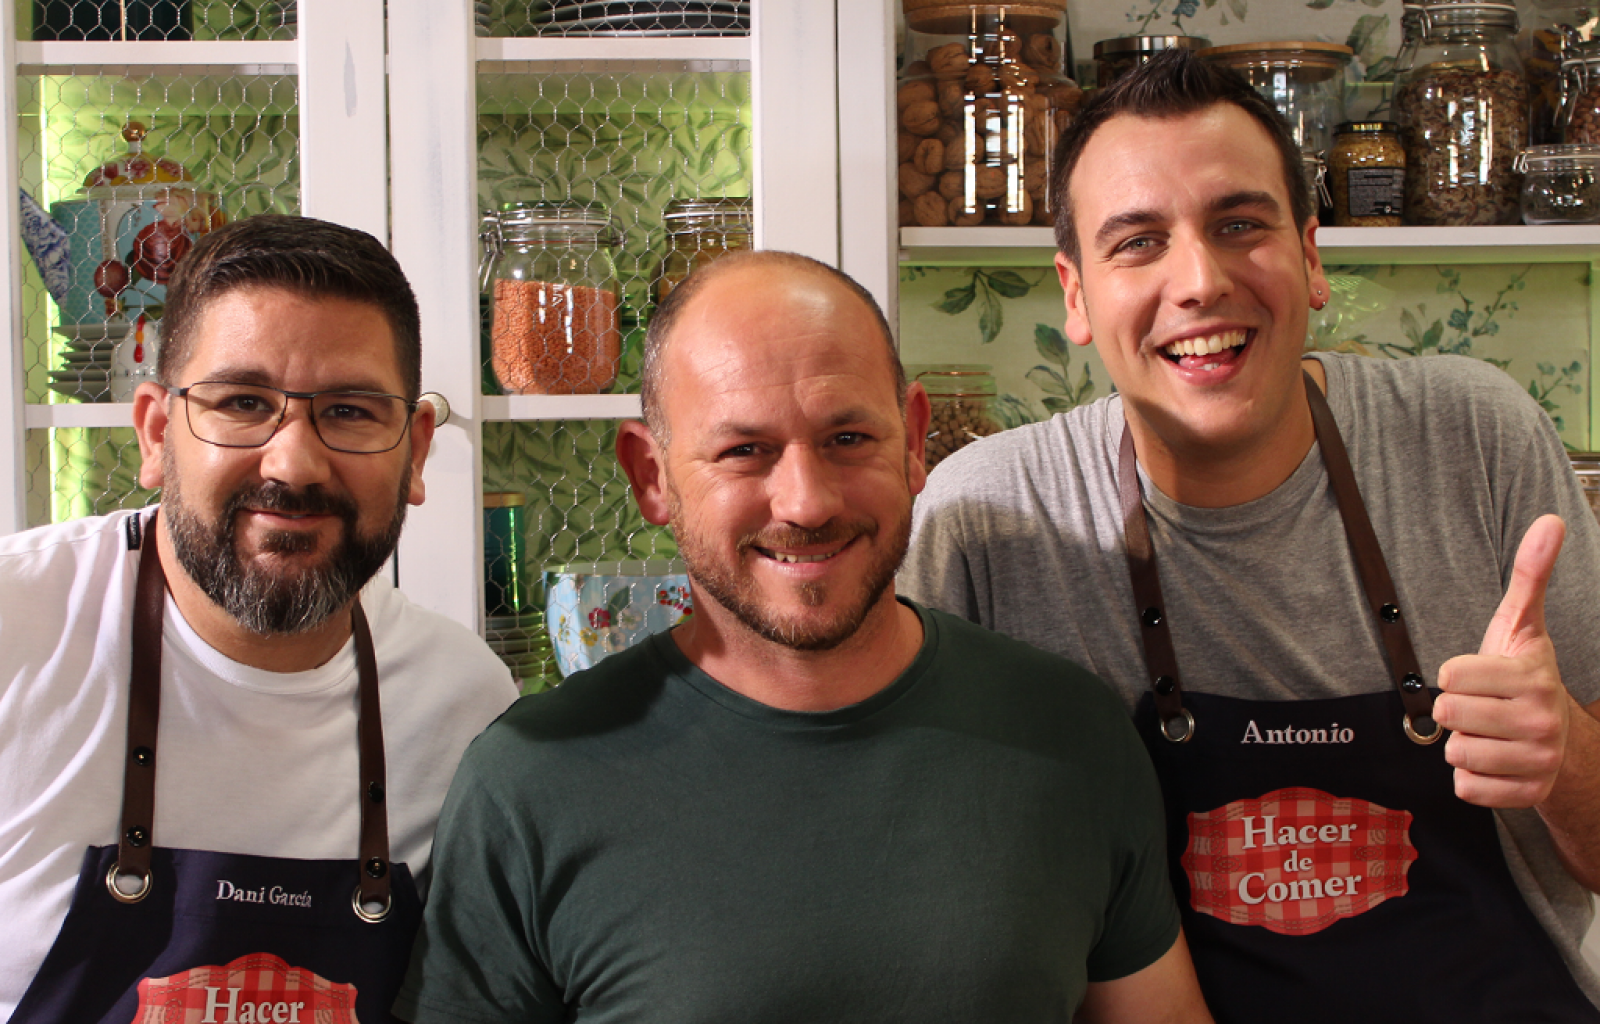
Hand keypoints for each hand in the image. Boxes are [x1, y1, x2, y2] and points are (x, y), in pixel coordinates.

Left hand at [1434, 514, 1572, 808]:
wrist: (1564, 738)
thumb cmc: (1525, 677)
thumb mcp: (1522, 625)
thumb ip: (1531, 575)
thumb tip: (1550, 522)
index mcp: (1532, 677)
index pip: (1450, 676)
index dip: (1453, 675)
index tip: (1478, 675)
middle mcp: (1540, 720)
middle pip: (1449, 715)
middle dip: (1456, 711)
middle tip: (1481, 706)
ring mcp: (1536, 760)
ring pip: (1456, 753)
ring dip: (1464, 745)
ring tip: (1489, 733)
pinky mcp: (1526, 793)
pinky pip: (1466, 788)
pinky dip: (1471, 779)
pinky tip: (1493, 761)